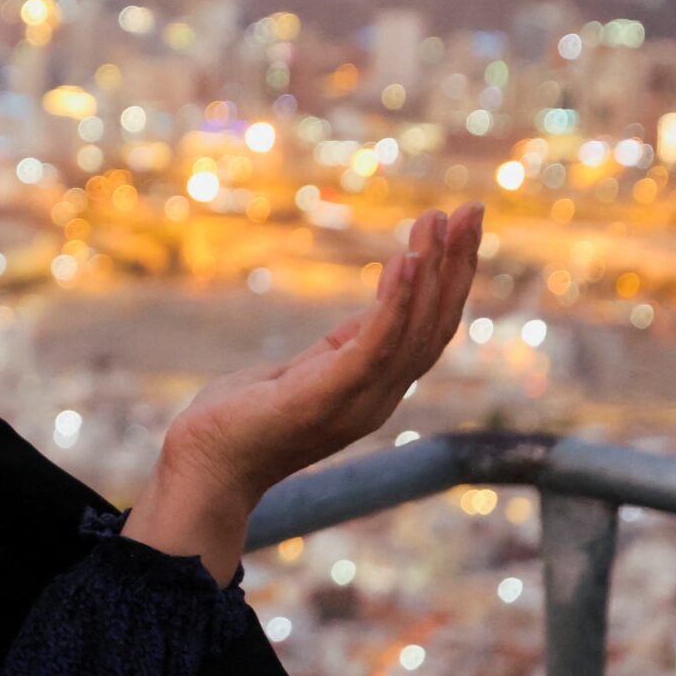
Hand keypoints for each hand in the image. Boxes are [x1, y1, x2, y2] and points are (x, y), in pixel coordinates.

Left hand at [157, 202, 485, 521]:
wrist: (204, 465)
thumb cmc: (243, 420)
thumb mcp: (303, 372)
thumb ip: (342, 348)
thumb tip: (372, 316)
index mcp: (376, 388)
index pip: (429, 328)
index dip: (449, 280)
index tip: (458, 227)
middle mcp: (379, 397)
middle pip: (436, 325)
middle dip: (457, 265)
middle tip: (471, 209)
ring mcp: (358, 401)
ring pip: (415, 330)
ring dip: (432, 272)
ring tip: (436, 223)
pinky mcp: (328, 397)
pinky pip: (376, 345)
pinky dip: (396, 304)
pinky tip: (403, 262)